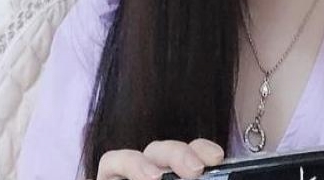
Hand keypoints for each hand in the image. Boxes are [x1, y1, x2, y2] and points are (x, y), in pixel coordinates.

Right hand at [92, 138, 224, 179]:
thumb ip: (202, 179)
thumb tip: (215, 169)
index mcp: (176, 173)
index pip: (191, 152)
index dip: (202, 147)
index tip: (217, 156)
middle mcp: (153, 171)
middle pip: (164, 149)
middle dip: (179, 153)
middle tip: (196, 170)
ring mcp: (128, 175)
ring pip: (140, 153)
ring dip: (148, 161)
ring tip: (156, 179)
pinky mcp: (106, 179)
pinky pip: (110, 162)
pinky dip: (126, 164)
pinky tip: (143, 176)